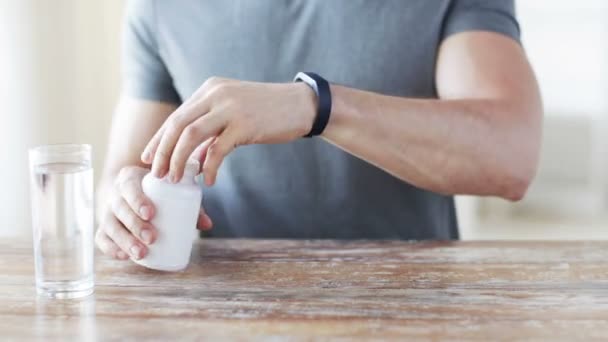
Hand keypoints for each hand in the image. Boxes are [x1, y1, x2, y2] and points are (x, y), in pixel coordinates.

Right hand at [95, 166, 212, 259]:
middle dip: (134, 224)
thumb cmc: (159, 192)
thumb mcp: (173, 191)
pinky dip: (110, 248)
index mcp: (130, 178)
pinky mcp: (104, 228)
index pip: (130, 186)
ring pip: (109, 226)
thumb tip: (208, 225)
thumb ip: (191, 204)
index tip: (151, 214)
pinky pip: (101, 238)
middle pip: (119, 208)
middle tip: (151, 238)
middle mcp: (115, 194)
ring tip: (141, 253)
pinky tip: (123, 257)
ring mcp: (107, 212)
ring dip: (124, 240)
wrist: (133, 192)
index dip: (138, 200)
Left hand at [140, 77, 316, 184]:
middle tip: (156, 174)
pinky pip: (218, 149)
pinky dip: (209, 167)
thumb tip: (195, 157)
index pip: (176, 116)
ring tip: (175, 179)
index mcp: (210, 89)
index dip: (159, 139)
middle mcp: (216, 94)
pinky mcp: (245, 124)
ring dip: (178, 160)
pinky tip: (208, 181)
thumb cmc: (268, 111)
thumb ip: (213, 129)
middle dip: (162, 152)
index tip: (148, 158)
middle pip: (177, 125)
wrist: (302, 105)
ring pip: (191, 135)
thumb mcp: (235, 112)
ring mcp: (230, 108)